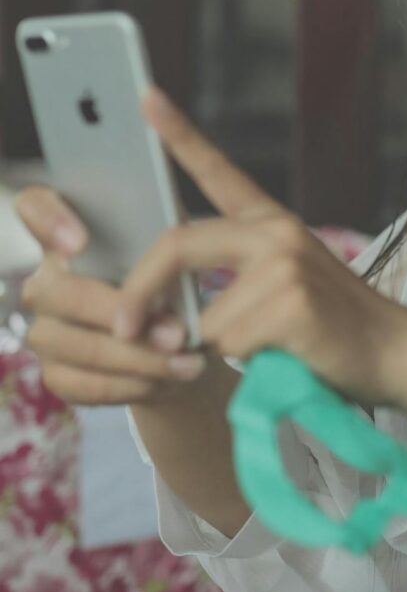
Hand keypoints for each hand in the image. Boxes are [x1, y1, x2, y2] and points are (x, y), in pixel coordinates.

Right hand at [15, 186, 211, 406]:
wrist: (179, 347)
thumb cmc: (174, 285)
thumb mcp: (176, 257)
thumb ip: (165, 244)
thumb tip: (177, 244)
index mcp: (70, 238)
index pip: (35, 206)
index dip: (48, 219)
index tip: (81, 242)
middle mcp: (46, 282)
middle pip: (60, 292)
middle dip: (119, 312)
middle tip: (175, 332)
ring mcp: (45, 330)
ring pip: (77, 345)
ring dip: (139, 358)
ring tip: (187, 362)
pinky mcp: (56, 374)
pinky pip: (86, 384)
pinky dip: (132, 384)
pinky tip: (167, 380)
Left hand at [109, 87, 402, 406]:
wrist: (394, 351)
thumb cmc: (330, 329)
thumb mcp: (281, 286)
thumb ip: (231, 280)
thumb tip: (165, 312)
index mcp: (269, 222)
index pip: (218, 171)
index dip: (179, 134)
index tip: (147, 97)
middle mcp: (275, 231)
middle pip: (177, 245)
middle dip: (139, 292)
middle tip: (123, 328)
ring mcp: (285, 261)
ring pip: (202, 316)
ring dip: (211, 350)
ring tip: (263, 351)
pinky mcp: (291, 301)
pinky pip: (226, 342)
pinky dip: (239, 364)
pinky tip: (280, 357)